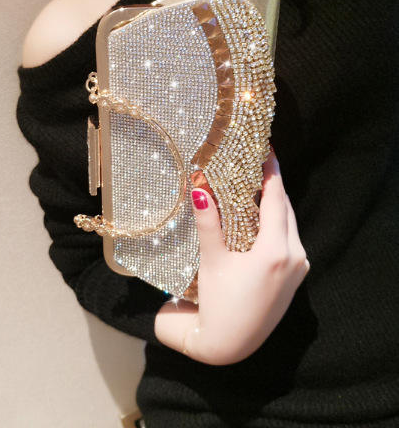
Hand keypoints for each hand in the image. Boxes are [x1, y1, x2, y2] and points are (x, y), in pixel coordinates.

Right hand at [154, 150, 309, 364]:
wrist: (228, 344)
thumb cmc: (219, 302)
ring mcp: (298, 269)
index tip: (266, 151)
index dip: (271, 173)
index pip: (276, 200)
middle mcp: (295, 257)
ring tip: (255, 188)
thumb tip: (199, 190)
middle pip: (285, 210)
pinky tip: (259, 220)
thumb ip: (209, 223)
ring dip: (275, 206)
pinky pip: (288, 240)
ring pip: (288, 226)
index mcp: (277, 251)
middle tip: (255, 165)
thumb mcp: (213, 260)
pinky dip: (276, 225)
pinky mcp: (294, 278)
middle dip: (272, 187)